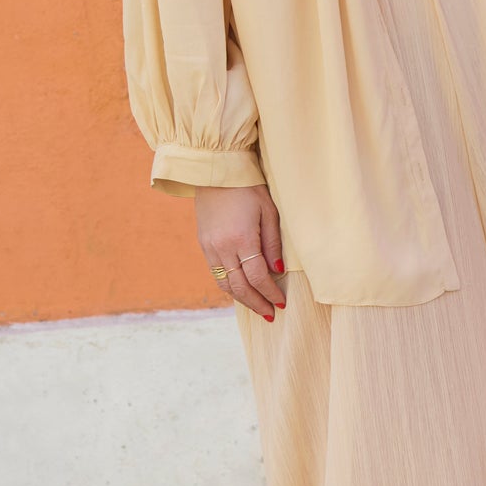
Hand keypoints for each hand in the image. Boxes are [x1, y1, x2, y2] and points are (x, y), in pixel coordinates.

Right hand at [194, 184, 286, 320]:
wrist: (217, 171)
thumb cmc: (249, 188)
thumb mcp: (269, 211)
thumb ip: (273, 243)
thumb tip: (277, 271)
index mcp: (241, 239)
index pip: (257, 277)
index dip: (270, 293)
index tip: (281, 302)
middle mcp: (222, 247)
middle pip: (239, 287)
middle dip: (256, 303)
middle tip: (270, 314)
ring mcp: (210, 247)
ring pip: (225, 284)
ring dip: (241, 299)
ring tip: (257, 306)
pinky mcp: (204, 244)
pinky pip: (216, 273)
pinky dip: (229, 285)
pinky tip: (241, 289)